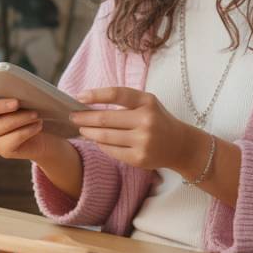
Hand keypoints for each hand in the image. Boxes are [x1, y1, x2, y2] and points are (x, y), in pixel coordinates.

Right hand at [0, 89, 49, 160]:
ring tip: (35, 114)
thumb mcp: (22, 95)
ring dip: (19, 119)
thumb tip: (17, 87)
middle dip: (0, 105)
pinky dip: (26, 131)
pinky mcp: (2, 149)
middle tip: (17, 102)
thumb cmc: (31, 106)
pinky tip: (37, 125)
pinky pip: (11, 140)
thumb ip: (13, 89)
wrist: (45, 132)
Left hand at [71, 87, 190, 170]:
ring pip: (105, 137)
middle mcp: (146, 121)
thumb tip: (88, 103)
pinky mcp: (139, 159)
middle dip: (84, 118)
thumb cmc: (157, 119)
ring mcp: (143, 141)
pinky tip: (96, 140)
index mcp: (147, 102)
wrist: (180, 145)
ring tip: (82, 128)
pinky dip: (100, 145)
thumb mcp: (147, 103)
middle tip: (73, 116)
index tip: (78, 97)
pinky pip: (111, 151)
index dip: (95, 94)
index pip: (116, 94)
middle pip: (105, 119)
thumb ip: (124, 101)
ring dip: (88, 132)